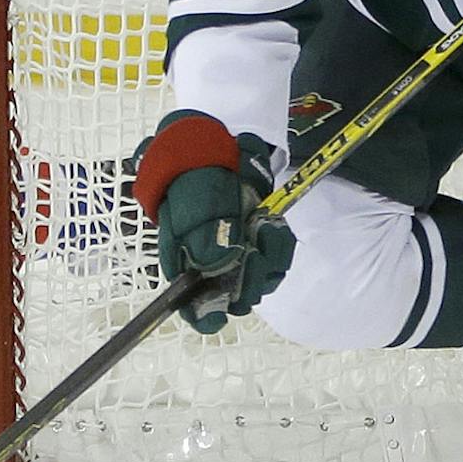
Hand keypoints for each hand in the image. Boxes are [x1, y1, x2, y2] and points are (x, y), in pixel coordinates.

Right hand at [132, 111, 295, 333]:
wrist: (217, 146)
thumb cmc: (195, 172)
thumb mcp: (194, 199)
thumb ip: (203, 233)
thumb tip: (215, 265)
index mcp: (184, 259)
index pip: (190, 301)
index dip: (203, 313)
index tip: (218, 316)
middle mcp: (211, 263)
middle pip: (231, 295)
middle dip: (247, 277)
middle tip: (251, 250)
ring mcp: (237, 254)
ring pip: (259, 280)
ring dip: (267, 259)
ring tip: (262, 228)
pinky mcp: (259, 243)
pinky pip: (276, 260)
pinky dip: (278, 246)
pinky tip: (270, 225)